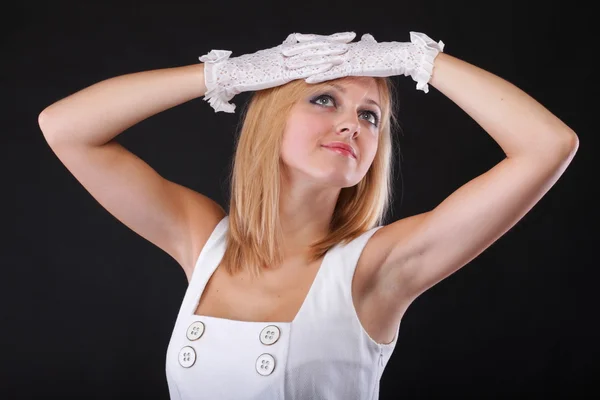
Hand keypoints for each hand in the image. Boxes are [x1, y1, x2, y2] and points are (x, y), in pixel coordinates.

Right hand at [199, 32, 356, 112]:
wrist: (232, 74)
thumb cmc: (247, 73)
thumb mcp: (267, 66)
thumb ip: (280, 63)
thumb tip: (287, 62)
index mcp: (286, 50)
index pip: (310, 42)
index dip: (327, 39)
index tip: (342, 37)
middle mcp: (288, 52)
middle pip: (316, 44)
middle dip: (334, 41)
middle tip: (352, 37)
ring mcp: (286, 61)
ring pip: (313, 54)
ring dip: (330, 52)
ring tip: (347, 50)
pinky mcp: (283, 72)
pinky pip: (305, 68)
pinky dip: (319, 66)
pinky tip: (331, 66)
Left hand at [297, 32, 444, 92]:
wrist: (404, 55)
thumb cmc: (389, 55)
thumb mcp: (373, 50)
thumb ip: (365, 47)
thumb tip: (365, 39)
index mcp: (347, 46)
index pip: (323, 41)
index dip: (307, 41)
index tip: (292, 42)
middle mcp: (345, 49)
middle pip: (317, 49)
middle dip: (299, 51)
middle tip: (282, 52)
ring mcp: (349, 58)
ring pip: (322, 60)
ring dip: (304, 64)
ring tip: (288, 66)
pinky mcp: (355, 67)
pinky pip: (333, 72)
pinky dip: (319, 75)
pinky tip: (307, 79)